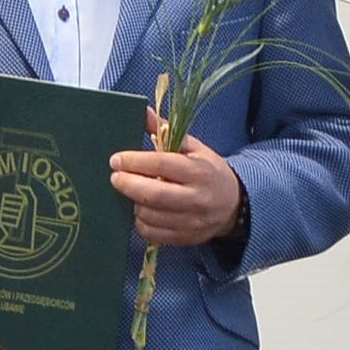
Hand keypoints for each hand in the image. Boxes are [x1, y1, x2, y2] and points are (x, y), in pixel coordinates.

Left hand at [109, 133, 242, 249]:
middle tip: (115, 177)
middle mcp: (196, 198)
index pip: (162, 165)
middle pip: (153, 195)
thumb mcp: (194, 148)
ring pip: (150, 215)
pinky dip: (140, 222)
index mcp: (199, 171)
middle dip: (127, 184)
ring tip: (130, 191)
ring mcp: (191, 221)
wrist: (234, 205)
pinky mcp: (185, 238)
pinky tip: (141, 210)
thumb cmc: (209, 171)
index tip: (117, 159)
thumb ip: (167, 131)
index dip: (135, 161)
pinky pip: (153, 234)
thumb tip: (142, 111)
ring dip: (133, 202)